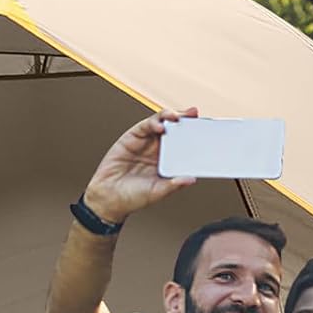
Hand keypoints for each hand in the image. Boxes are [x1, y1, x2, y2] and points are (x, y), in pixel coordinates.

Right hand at [82, 110, 197, 225]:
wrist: (107, 198)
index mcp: (168, 162)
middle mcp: (158, 150)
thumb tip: (191, 179)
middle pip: (175, 130)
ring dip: (170, 117)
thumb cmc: (132, 197)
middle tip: (194, 114)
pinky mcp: (132, 137)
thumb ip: (173, 185)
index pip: (185, 145)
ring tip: (177, 117)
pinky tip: (160, 126)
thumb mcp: (157, 192)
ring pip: (162, 123)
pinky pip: (145, 126)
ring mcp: (146, 142)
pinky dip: (154, 122)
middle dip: (185, 120)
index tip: (205, 130)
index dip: (194, 136)